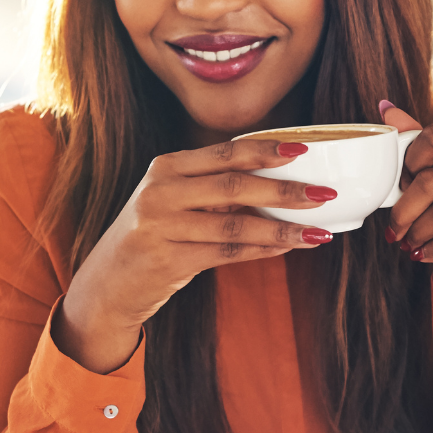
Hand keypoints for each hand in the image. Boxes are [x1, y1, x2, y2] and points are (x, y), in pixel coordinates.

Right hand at [57, 138, 334, 373]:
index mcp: (165, 167)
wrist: (107, 283)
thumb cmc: (152, 236)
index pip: (224, 152)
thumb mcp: (172, 200)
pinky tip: (286, 248)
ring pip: (235, 224)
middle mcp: (160, 192)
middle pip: (233, 185)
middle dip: (285, 189)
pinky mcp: (168, 260)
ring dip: (282, 228)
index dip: (266, 149)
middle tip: (325, 194)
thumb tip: (281, 181)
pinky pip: (227, 253)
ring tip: (317, 232)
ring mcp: (161, 227)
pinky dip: (262, 250)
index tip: (305, 149)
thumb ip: (214, 187)